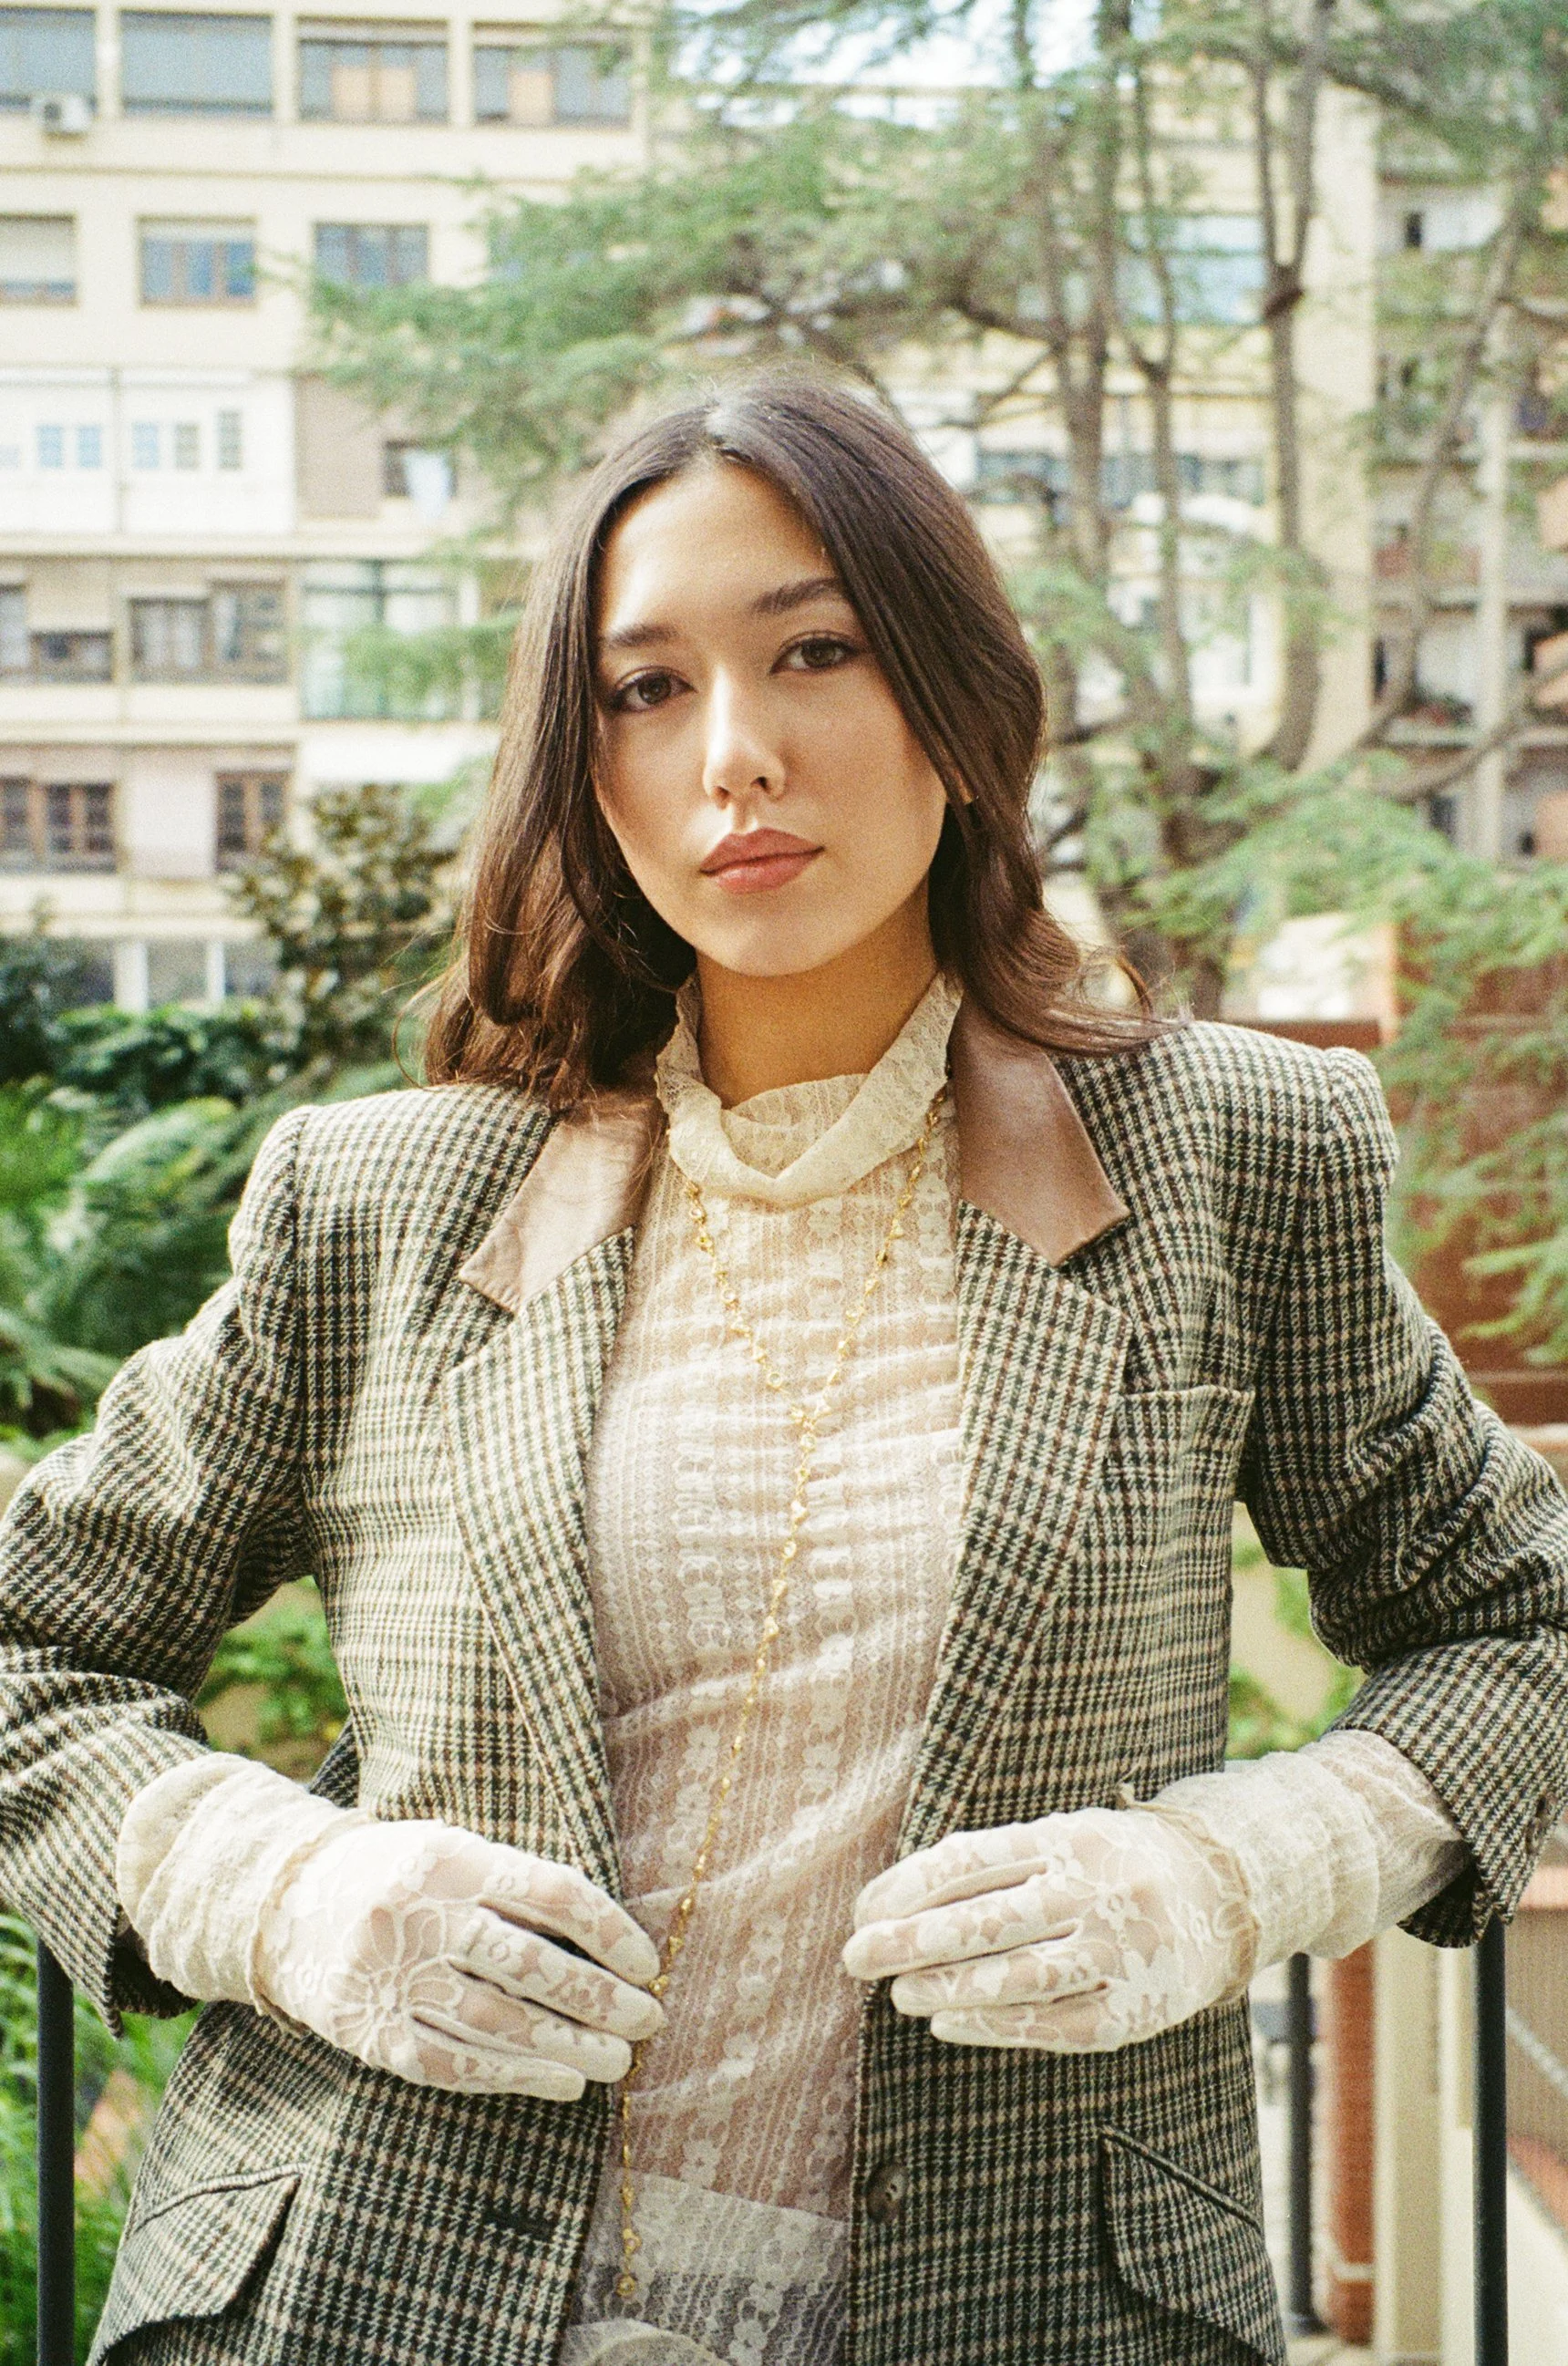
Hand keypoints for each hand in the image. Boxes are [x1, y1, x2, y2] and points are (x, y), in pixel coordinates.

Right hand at [256, 1817, 662, 2098]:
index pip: (551, 1893)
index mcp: (453, 1859)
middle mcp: (423, 1915)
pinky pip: (454, 2062)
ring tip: (618, 2059)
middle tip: (649, 2019)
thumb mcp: (452, 1852)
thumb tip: (608, 1939)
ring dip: (569, 2046)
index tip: (648, 1963)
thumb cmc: (399, 1875)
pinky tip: (562, 2082)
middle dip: (600, 1998)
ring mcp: (394, 1978)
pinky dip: (514, 2076)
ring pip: (498, 2022)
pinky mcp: (373, 2034)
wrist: (285, 1904)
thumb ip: (515, 1885)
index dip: (609, 1932)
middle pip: (531, 1965)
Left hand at [841, 1805, 1255, 2052]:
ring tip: (897, 1992)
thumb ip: (992, 1863)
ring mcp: (1119, 1952)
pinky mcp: (1135, 2010)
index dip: (908, 1887)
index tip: (862, 1910)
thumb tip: (895, 1898)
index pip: (972, 1861)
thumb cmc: (1109, 1862)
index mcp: (1067, 1837)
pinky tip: (949, 2023)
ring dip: (947, 1987)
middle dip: (911, 1941)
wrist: (1219, 1893)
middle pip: (988, 1919)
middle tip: (855, 1956)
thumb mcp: (1060, 1835)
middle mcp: (1095, 1890)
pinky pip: (1055, 2025)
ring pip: (1019, 1976)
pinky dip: (995, 2026)